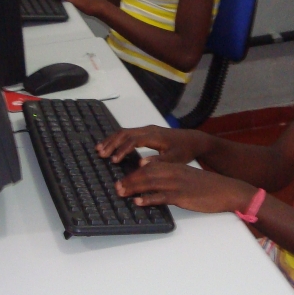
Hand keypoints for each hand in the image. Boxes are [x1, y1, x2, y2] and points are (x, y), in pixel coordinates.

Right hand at [96, 126, 210, 165]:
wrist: (193, 140)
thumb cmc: (184, 150)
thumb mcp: (174, 159)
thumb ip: (158, 162)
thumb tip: (141, 164)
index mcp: (154, 136)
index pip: (133, 141)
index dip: (122, 150)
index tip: (114, 160)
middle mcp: (148, 130)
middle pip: (125, 133)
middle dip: (112, 143)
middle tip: (101, 154)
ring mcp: (147, 130)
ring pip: (125, 132)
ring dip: (112, 140)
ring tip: (100, 149)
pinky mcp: (146, 132)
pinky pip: (128, 133)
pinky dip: (117, 139)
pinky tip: (110, 145)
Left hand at [114, 162, 255, 212]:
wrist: (226, 190)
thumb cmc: (207, 186)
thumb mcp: (187, 178)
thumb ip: (172, 179)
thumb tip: (156, 186)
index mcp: (175, 167)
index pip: (150, 166)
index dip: (134, 171)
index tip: (123, 176)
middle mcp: (174, 173)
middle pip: (146, 173)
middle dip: (129, 179)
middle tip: (116, 186)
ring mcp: (177, 184)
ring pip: (150, 183)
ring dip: (133, 188)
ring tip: (120, 192)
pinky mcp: (182, 196)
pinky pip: (161, 197)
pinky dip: (148, 199)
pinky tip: (138, 202)